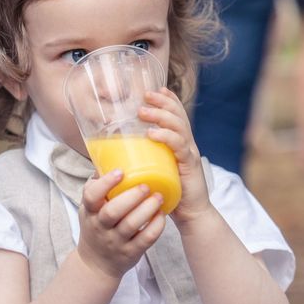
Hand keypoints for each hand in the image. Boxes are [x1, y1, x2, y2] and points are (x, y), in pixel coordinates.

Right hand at [77, 170, 165, 279]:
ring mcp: (116, 241)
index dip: (105, 183)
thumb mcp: (89, 209)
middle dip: (131, 196)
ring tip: (159, 196)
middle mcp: (101, 227)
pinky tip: (162, 215)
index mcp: (90, 211)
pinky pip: (146, 239)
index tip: (121, 171)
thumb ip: (97, 187)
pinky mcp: (131, 253)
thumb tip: (108, 158)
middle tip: (146, 185)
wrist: (96, 264)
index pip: (91, 196)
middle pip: (113, 211)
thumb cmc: (95, 227)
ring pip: (132, 225)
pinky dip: (156, 226)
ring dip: (147, 209)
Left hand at [139, 87, 210, 226]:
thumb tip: (112, 153)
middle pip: (178, 115)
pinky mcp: (190, 166)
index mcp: (180, 142)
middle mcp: (187, 144)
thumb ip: (143, 159)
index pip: (177, 114)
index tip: (155, 88)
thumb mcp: (156, 170)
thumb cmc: (169, 192)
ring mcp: (190, 153)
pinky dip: (166, 137)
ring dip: (160, 116)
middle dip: (162, 101)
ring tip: (143, 112)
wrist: (191, 215)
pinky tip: (153, 134)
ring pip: (178, 127)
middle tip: (145, 94)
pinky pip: (179, 146)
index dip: (168, 99)